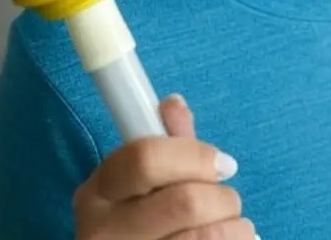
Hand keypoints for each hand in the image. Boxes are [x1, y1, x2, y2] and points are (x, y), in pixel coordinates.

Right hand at [73, 95, 256, 238]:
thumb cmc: (143, 222)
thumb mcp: (143, 183)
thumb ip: (165, 144)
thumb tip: (173, 103)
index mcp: (97, 193)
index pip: (146, 158)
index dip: (196, 155)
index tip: (223, 164)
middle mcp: (103, 231)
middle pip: (186, 200)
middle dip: (222, 196)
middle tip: (226, 202)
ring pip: (206, 235)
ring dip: (233, 225)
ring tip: (228, 226)